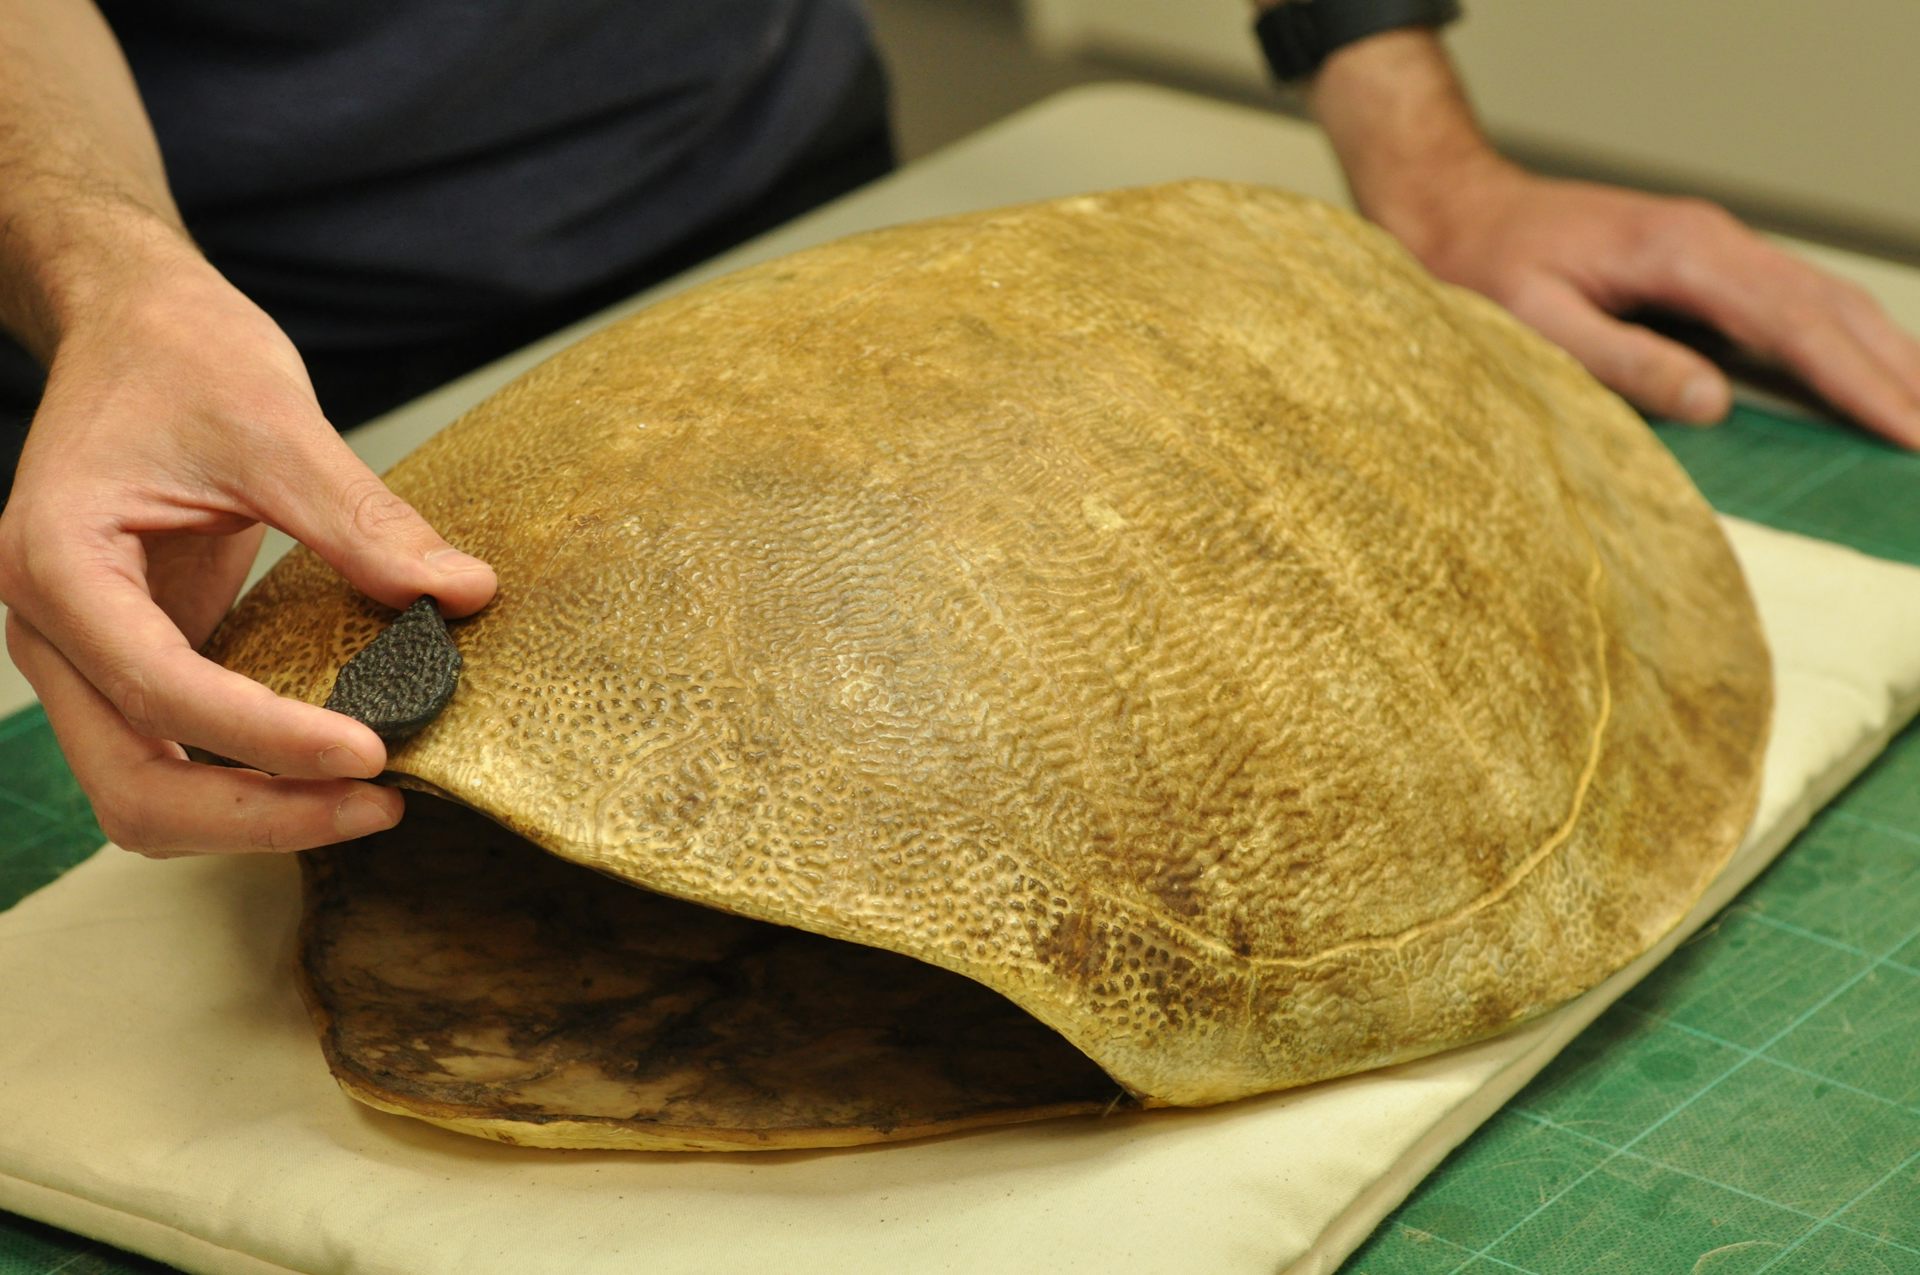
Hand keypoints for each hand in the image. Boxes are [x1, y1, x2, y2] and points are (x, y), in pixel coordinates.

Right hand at [0, 245, 496, 856]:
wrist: (134, 325)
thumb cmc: (181, 356)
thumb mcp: (278, 424)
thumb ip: (363, 521)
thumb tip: (463, 592)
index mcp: (58, 563)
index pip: (160, 688)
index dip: (268, 739)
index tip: (373, 754)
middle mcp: (53, 627)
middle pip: (134, 785)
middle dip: (259, 815)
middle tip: (381, 804)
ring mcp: (86, 655)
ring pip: (146, 793)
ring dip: (252, 816)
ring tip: (368, 802)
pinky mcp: (133, 661)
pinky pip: (176, 755)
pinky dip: (247, 783)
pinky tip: (332, 773)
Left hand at [1373, 154, 1919, 446]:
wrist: (1456, 211)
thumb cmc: (1481, 271)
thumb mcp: (1535, 324)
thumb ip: (1622, 361)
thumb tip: (1715, 403)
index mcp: (1680, 254)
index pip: (1797, 324)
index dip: (1861, 383)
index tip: (1912, 432)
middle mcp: (1713, 240)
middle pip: (1834, 308)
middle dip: (1898, 373)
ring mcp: (1714, 247)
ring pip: (1825, 300)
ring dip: (1885, 355)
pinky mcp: (1704, 264)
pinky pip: (1793, 303)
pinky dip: (1842, 340)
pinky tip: (1868, 376)